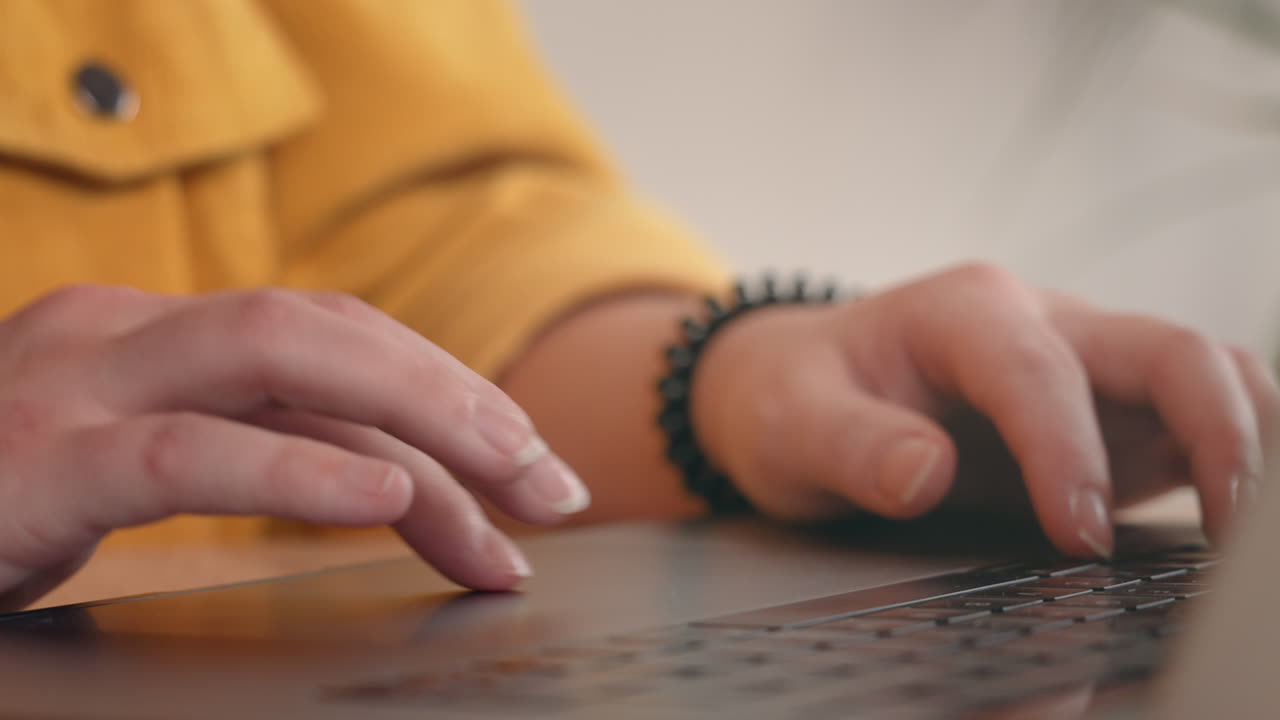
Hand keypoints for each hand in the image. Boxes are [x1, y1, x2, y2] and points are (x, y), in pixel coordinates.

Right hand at [0, 286, 589, 608]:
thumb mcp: (127, 462)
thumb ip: (240, 444)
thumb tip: (392, 480)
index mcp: (152, 335)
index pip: (333, 345)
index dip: (443, 398)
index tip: (524, 474)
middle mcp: (121, 335)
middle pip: (331, 334)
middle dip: (460, 402)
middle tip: (552, 486)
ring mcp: (72, 386)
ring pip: (282, 360)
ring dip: (416, 423)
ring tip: (509, 489)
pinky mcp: (36, 460)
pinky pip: (189, 452)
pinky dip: (296, 467)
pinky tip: (384, 498)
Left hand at [691, 263, 1278, 555]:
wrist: (795, 385)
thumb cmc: (794, 395)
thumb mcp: (792, 422)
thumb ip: (854, 446)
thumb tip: (928, 475)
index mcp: (962, 311)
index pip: (1040, 369)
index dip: (1070, 451)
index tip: (1076, 532)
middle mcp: (1036, 323)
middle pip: (1167, 349)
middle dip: (1215, 431)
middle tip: (1223, 528)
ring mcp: (1077, 365)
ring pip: (1201, 374)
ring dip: (1241, 438)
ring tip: (1243, 527)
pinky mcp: (1097, 413)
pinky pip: (1187, 419)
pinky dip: (1224, 456)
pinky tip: (1224, 515)